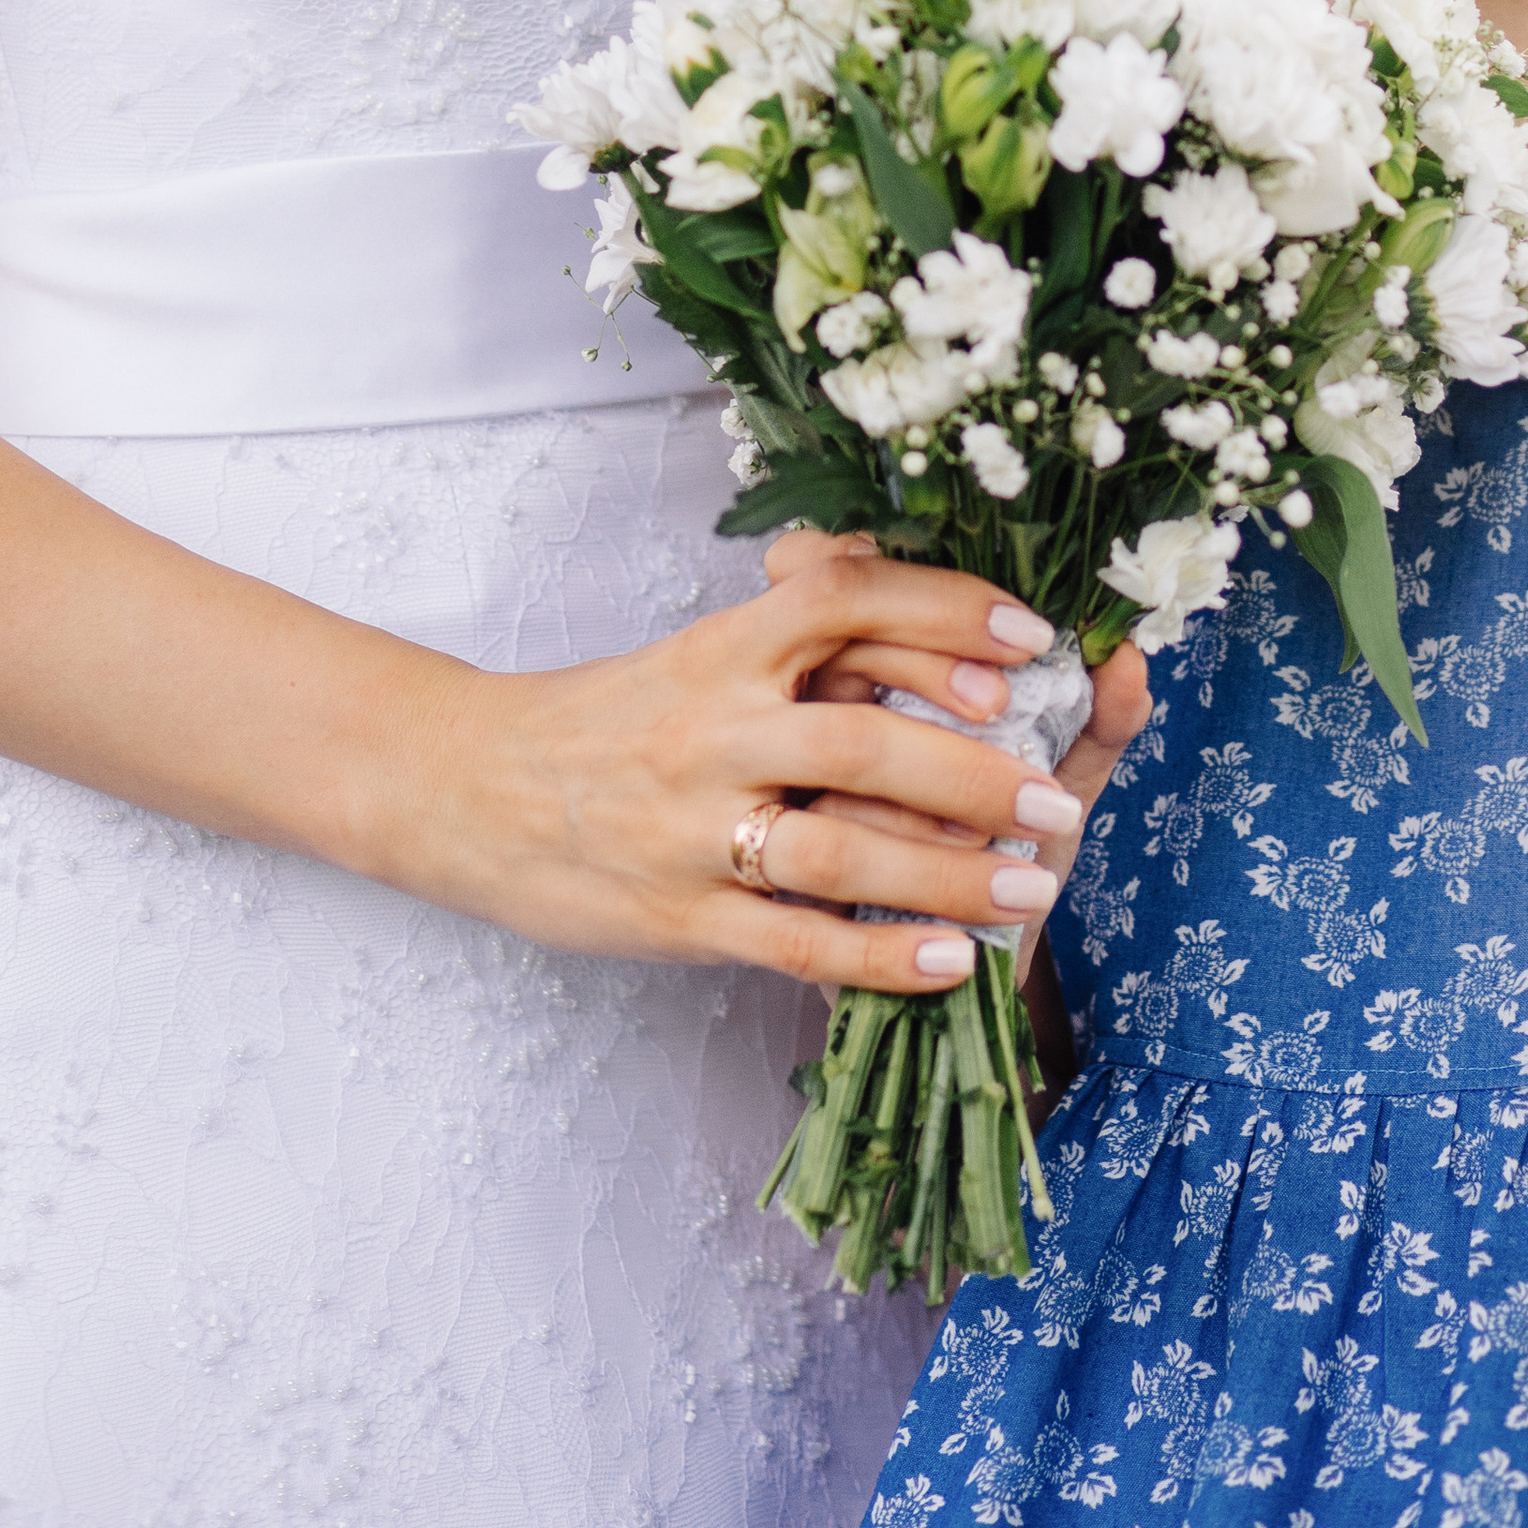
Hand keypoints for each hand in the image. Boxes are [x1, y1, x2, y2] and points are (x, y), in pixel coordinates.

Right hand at [400, 549, 1086, 988]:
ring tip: (1030, 890)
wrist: (469, 787)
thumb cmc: (606, 716)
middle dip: (974, 770)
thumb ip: (792, 618)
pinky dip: (877, 958)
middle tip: (1058, 800)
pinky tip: (948, 961)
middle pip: (860, 738)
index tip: (1031, 635)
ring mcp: (694, 830)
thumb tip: (888, 565)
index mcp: (722, 648)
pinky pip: (792, 944)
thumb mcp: (697, 647)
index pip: (844, 598)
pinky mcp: (680, 916)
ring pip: (838, 852)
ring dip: (945, 873)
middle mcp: (712, 730)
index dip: (943, 609)